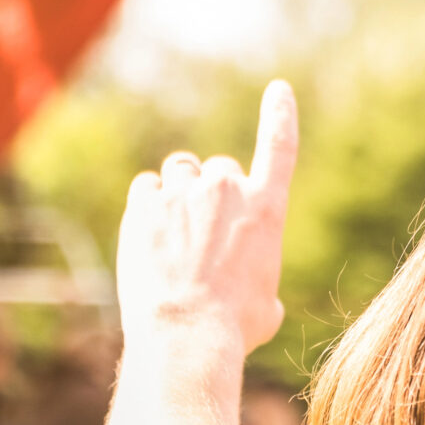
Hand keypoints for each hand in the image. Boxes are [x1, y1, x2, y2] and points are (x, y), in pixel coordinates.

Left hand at [117, 80, 298, 354]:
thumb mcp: (267, 305)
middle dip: (213, 192)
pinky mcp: (144, 205)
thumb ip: (258, 276)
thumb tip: (249, 286)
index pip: (280, 146)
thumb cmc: (234, 327)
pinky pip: (146, 187)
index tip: (278, 90)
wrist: (185, 334)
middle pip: (220, 169)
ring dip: (179, 193)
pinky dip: (148, 204)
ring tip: (174, 234)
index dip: (279, 115)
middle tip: (203, 232)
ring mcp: (183, 194)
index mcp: (267, 208)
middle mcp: (227, 190)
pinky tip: (148, 234)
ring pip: (180, 171)